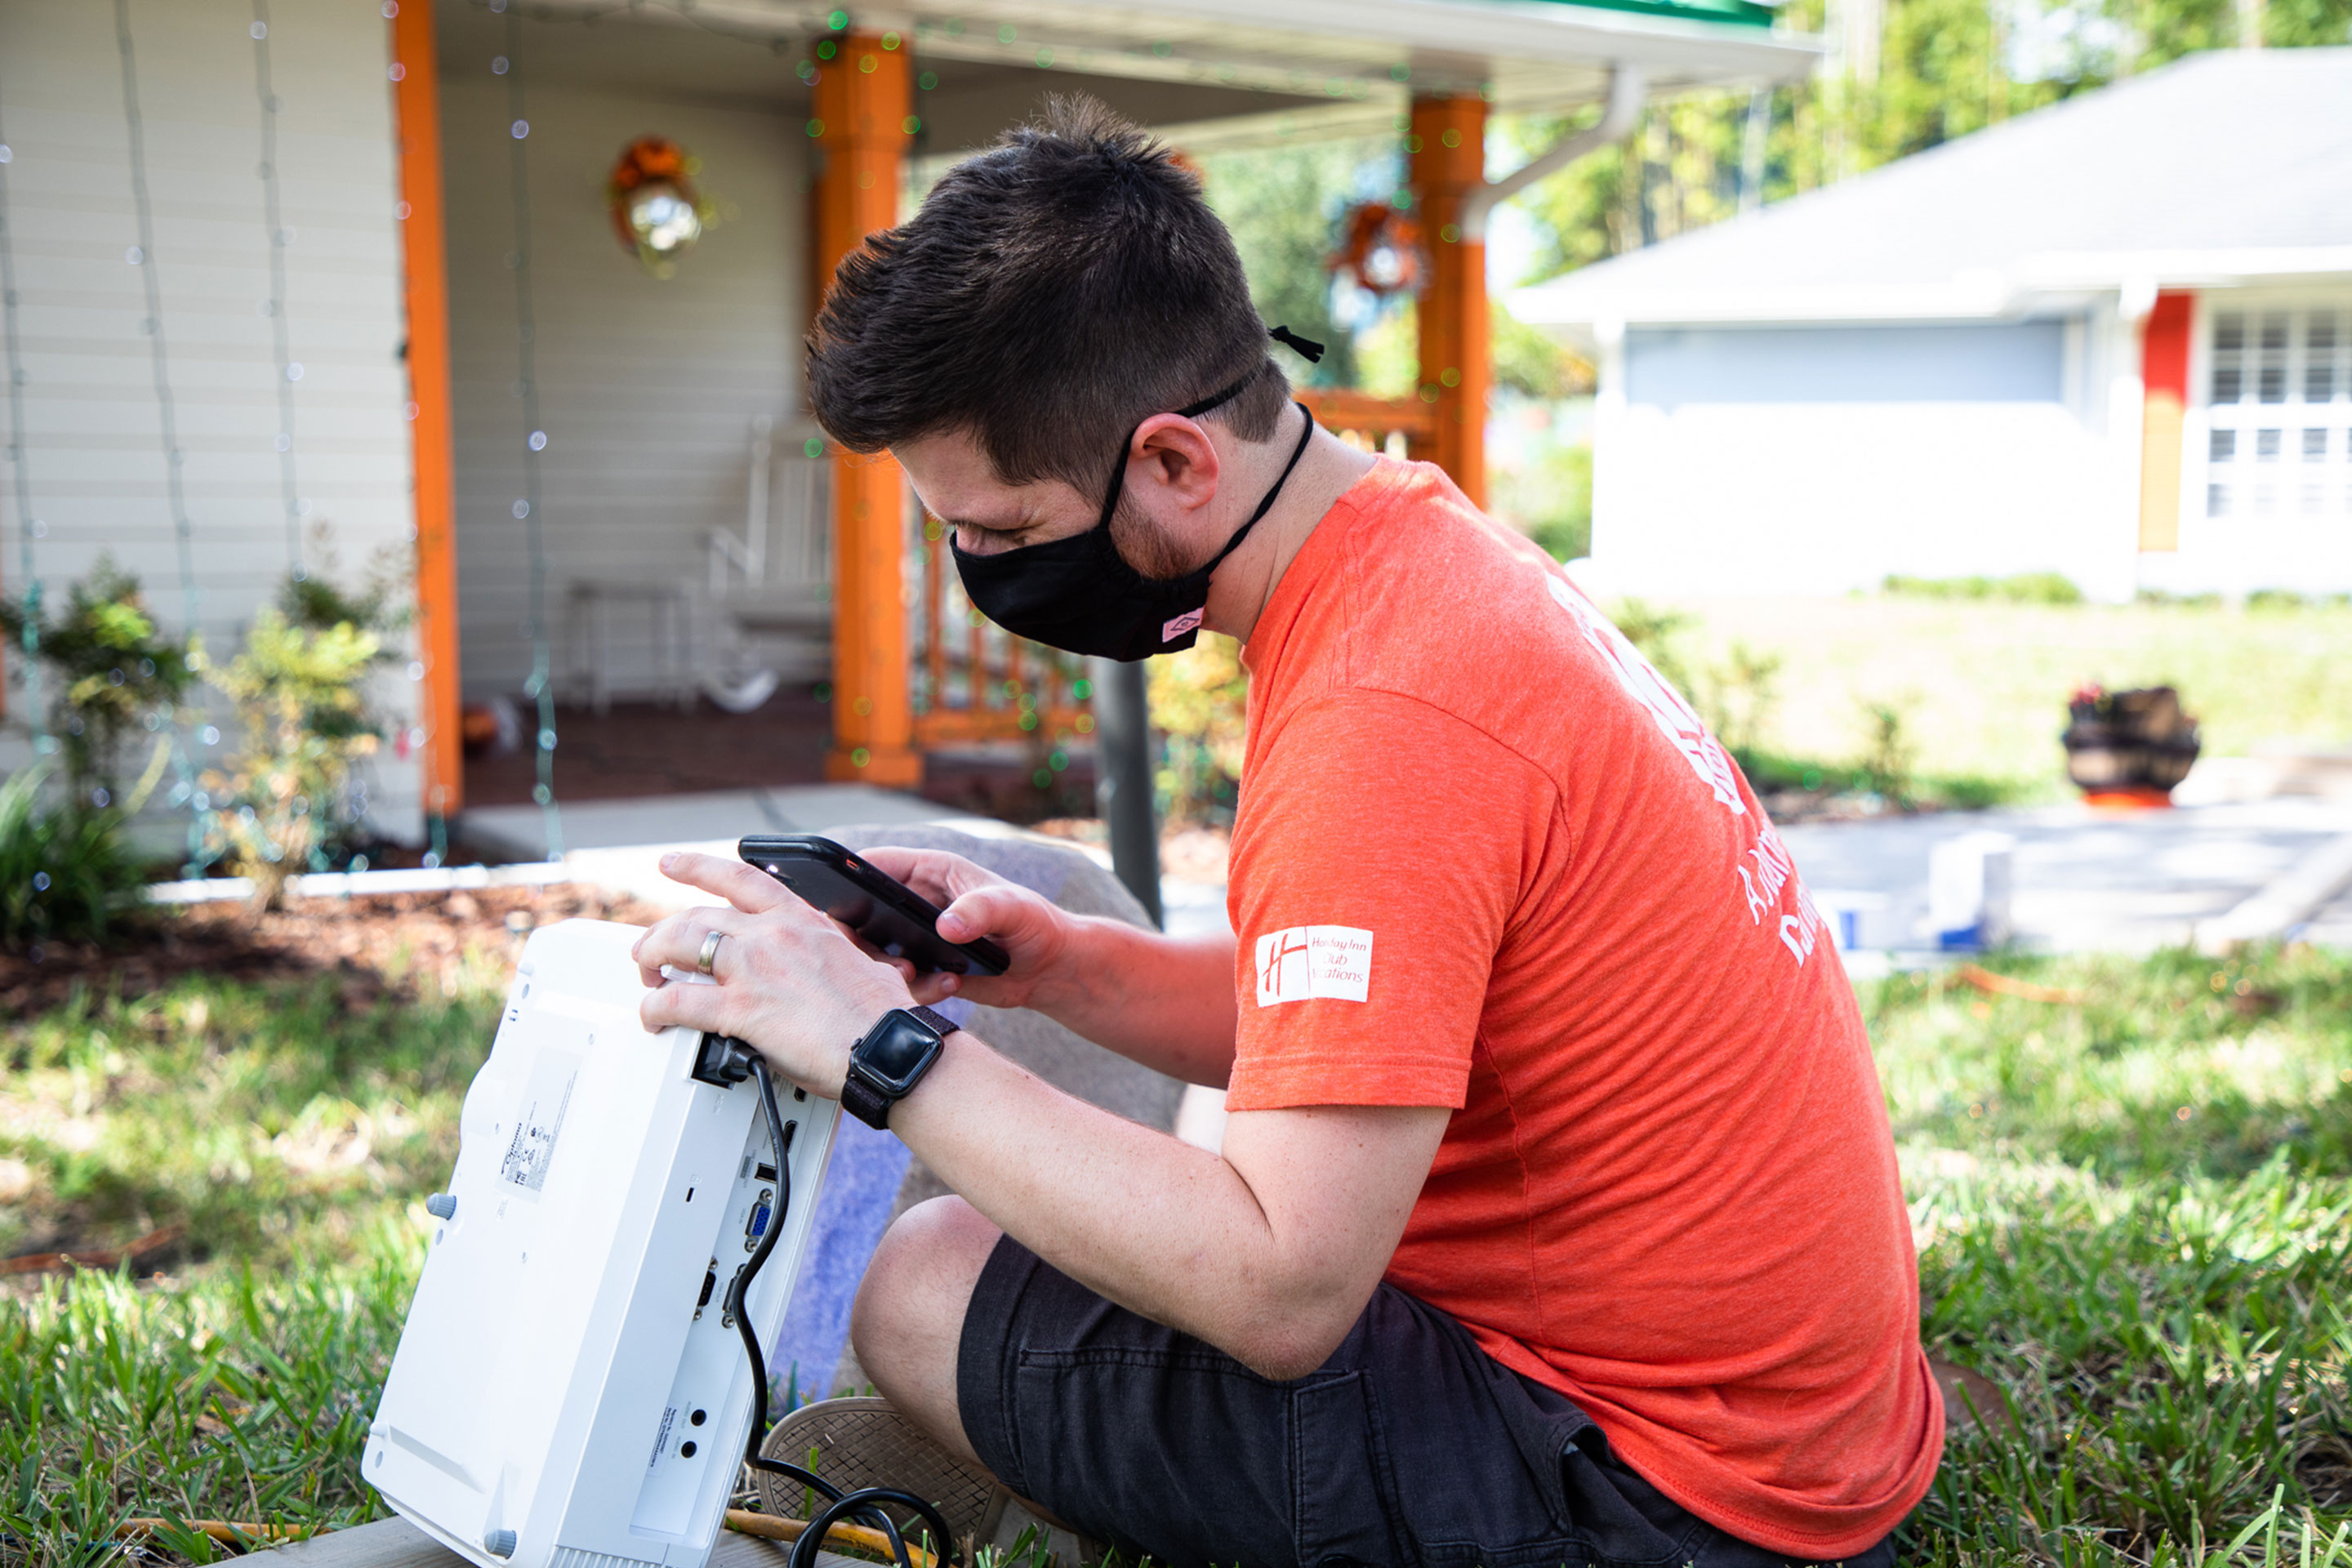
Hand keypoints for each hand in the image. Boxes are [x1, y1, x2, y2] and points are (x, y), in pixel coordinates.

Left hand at [632, 851, 914, 1098]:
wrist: (889, 1046)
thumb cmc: (882, 1015)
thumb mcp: (860, 960)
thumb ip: (832, 951)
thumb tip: (833, 957)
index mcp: (801, 920)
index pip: (740, 877)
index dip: (697, 867)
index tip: (672, 863)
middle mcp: (772, 935)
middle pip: (695, 916)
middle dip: (662, 933)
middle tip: (651, 951)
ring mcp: (754, 969)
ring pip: (678, 946)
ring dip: (651, 962)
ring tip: (647, 981)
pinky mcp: (741, 1009)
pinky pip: (677, 1001)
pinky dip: (655, 1009)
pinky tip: (654, 1019)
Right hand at [854, 846, 1076, 1011]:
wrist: (1050, 969)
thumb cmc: (1036, 922)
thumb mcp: (1013, 908)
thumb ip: (980, 910)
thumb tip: (946, 925)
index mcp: (929, 871)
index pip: (874, 864)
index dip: (847, 876)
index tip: (838, 900)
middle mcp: (916, 902)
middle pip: (860, 913)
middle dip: (859, 938)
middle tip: (882, 955)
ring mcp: (916, 938)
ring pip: (873, 953)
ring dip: (885, 968)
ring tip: (912, 975)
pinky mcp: (925, 969)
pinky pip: (901, 981)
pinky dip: (918, 988)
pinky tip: (951, 985)